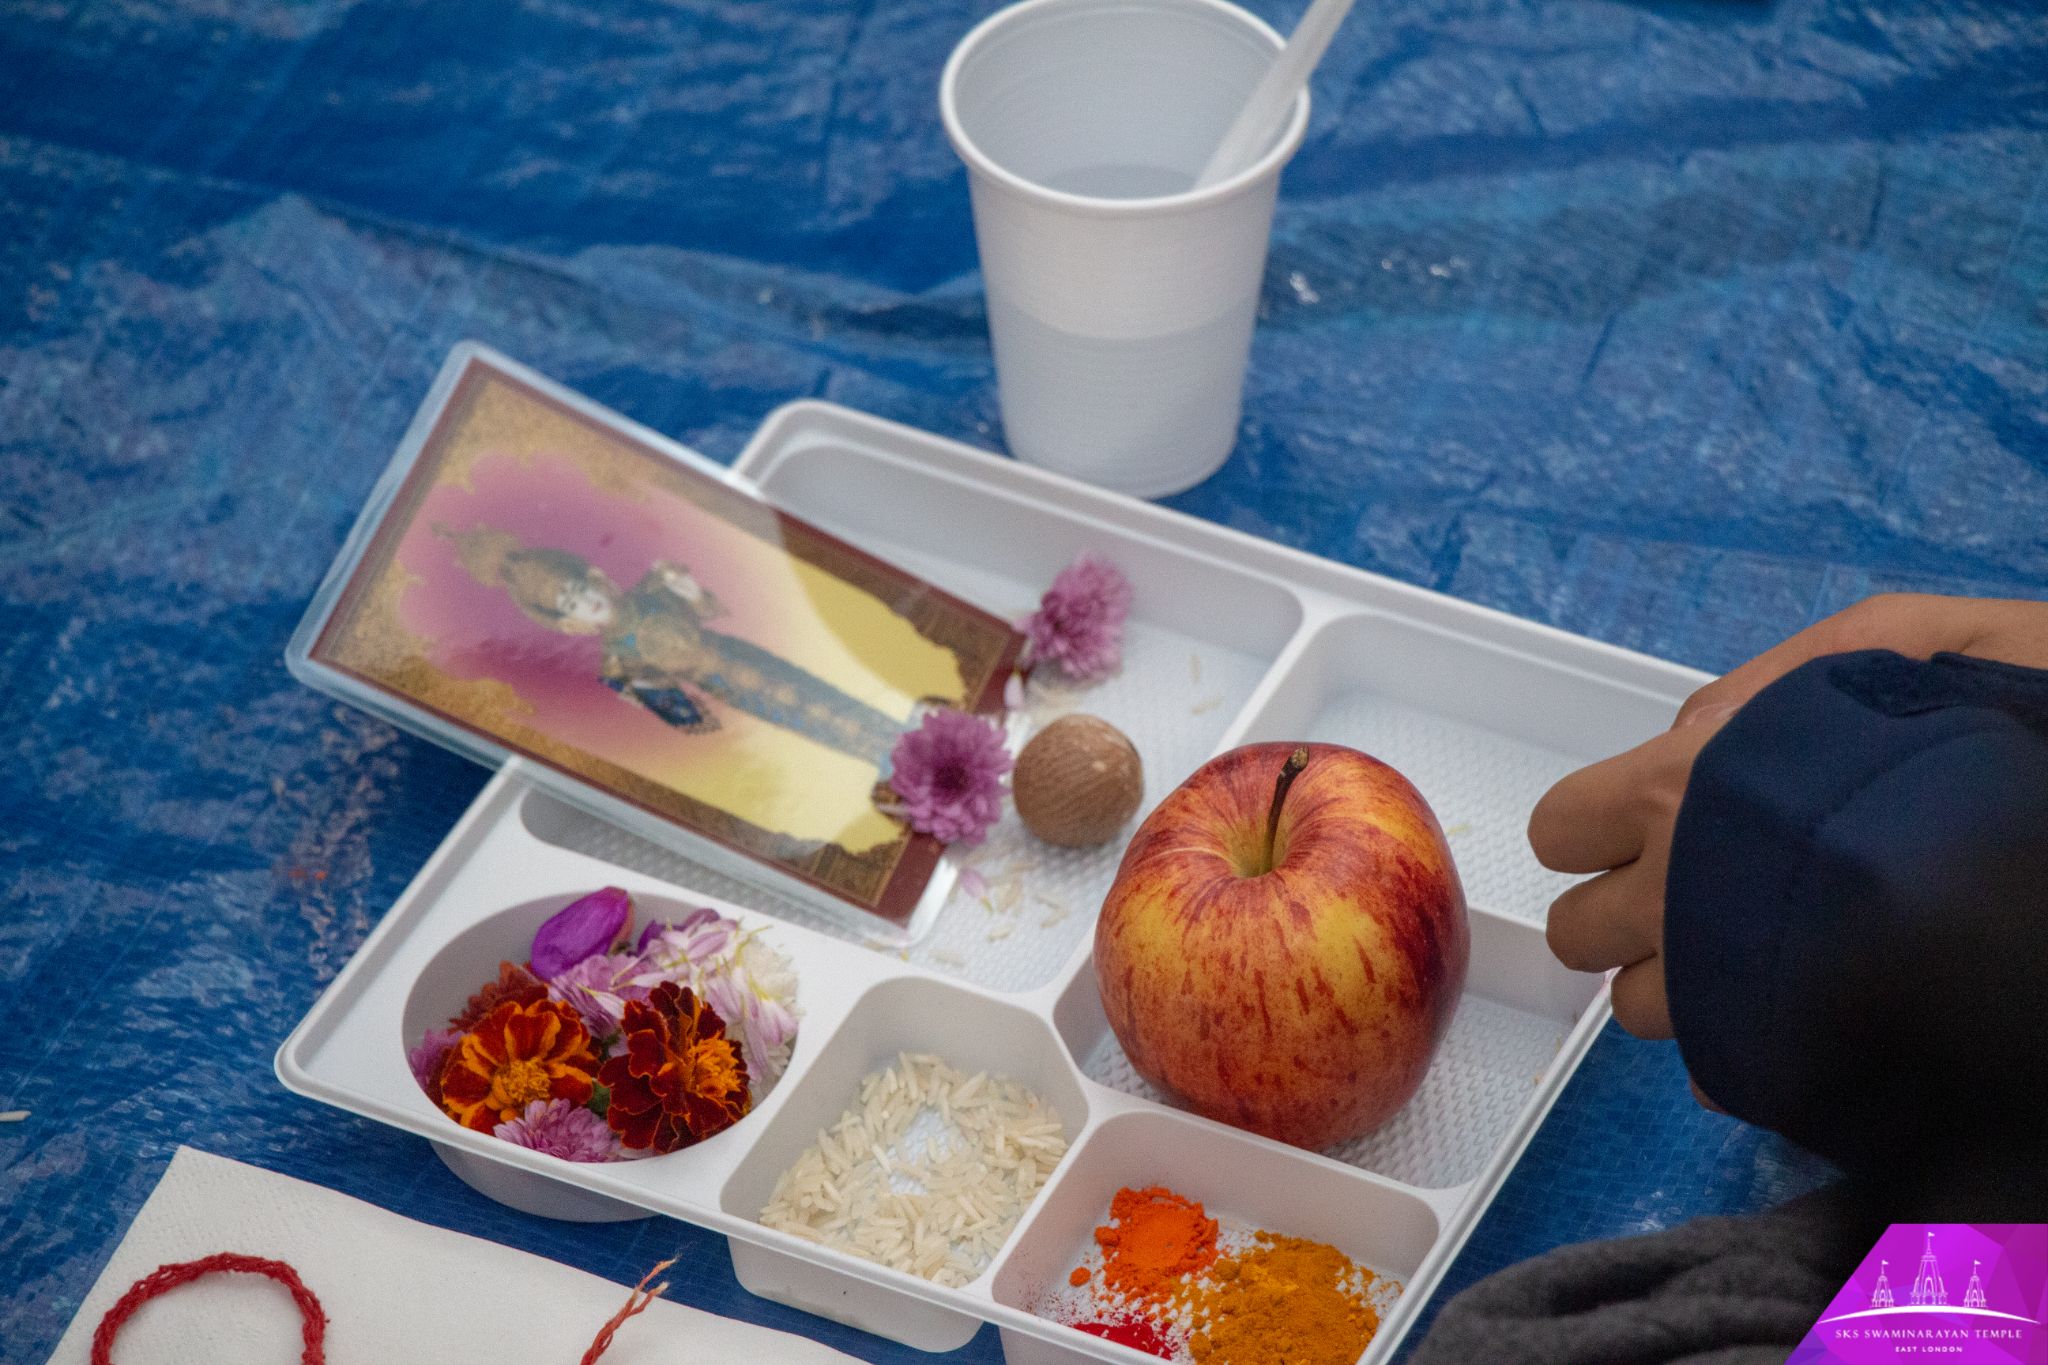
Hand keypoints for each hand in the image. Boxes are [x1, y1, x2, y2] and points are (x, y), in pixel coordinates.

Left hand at [1531, 594, 2047, 1048]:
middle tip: (1692, 890)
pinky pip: (1719, 1072)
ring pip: (1644, 1011)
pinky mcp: (1793, 1061)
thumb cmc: (2008, 732)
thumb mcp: (1902, 644)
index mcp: (1686, 790)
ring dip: (1682, 982)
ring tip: (1762, 945)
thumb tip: (1701, 728)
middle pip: (1581, 934)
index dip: (1597, 825)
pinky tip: (1798, 1005)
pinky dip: (1740, 1046)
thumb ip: (1774, 684)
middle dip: (1623, 915)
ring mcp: (1730, 992)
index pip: (1561, 827)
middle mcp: (1683, 899)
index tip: (1645, 822)